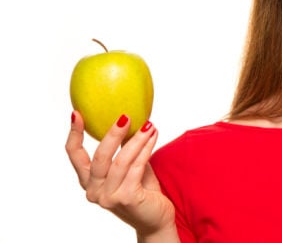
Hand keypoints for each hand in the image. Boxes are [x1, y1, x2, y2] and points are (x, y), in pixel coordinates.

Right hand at [65, 111, 176, 238]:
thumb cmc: (142, 191)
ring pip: (121, 161)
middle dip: (112, 134)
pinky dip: (145, 150)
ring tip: (149, 125)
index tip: (76, 113)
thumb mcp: (129, 167)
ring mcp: (109, 197)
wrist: (156, 219)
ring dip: (136, 140)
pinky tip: (153, 137)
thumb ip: (124, 150)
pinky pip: (136, 168)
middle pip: (99, 157)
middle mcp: (94, 191)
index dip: (74, 134)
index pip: (74, 156)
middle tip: (125, 116)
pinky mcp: (127, 198)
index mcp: (89, 182)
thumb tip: (128, 119)